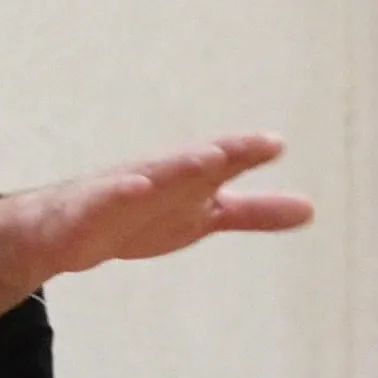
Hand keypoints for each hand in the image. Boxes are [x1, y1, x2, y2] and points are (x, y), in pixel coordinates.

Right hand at [6, 135, 314, 270]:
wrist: (66, 232)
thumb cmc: (142, 214)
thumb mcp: (205, 216)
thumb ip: (254, 212)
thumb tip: (311, 209)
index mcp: (187, 179)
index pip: (221, 164)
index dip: (245, 153)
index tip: (275, 144)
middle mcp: (157, 177)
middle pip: (190, 163)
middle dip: (216, 153)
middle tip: (243, 148)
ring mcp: (120, 191)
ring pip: (151, 176)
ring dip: (177, 167)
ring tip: (205, 159)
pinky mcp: (86, 212)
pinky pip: (102, 201)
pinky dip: (119, 192)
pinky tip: (137, 187)